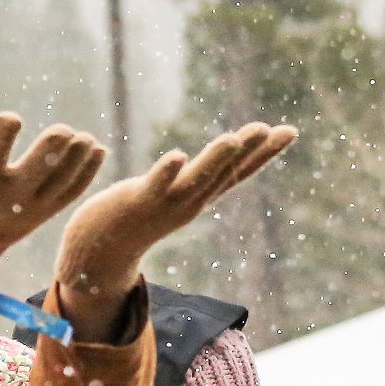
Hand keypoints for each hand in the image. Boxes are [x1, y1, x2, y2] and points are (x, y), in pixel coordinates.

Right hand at [0, 113, 105, 286]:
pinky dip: (86, 172)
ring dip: (76, 160)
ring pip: (60, 182)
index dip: (2, 135)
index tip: (9, 117)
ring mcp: (32, 206)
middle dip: (50, 151)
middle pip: (36, 173)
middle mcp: (9, 197)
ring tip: (85, 138)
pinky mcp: (47, 211)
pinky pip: (71, 192)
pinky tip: (95, 148)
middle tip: (62, 131)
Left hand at [52, 123, 296, 322]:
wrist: (94, 255)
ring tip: (234, 138)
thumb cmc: (130, 221)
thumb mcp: (170, 197)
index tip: (290, 131)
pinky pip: (154, 186)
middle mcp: (187, 203)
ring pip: (195, 180)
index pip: (236, 173)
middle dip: (250, 152)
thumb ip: (191, 181)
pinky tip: (178, 156)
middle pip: (224, 174)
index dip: (263, 154)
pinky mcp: (136, 202)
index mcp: (197, 198)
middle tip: (274, 130)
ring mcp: (163, 204)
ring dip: (215, 160)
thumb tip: (203, 163)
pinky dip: (166, 172)